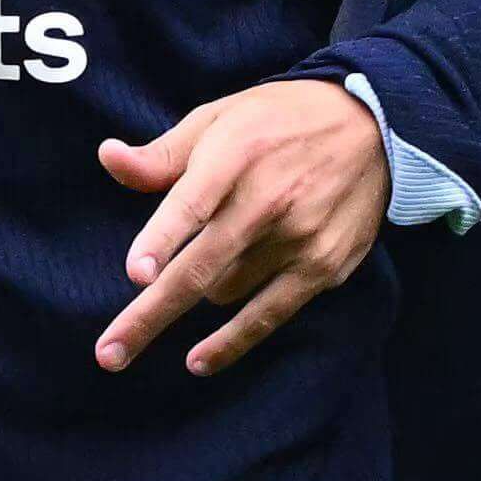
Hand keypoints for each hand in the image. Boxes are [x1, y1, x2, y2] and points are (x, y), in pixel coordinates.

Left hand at [95, 80, 390, 375]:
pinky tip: (199, 361)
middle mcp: (267, 201)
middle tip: (109, 354)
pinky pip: (266, 316)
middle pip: (200, 269)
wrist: (373, 128)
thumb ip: (163, 153)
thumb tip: (108, 158)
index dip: (163, 238)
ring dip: (201, 290)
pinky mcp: (323, 268)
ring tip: (217, 252)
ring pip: (223, 292)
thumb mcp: (219, 119)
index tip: (137, 275)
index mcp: (234, 155)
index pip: (192, 203)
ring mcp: (298, 239)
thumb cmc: (278, 122)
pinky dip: (231, 342)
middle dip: (150, 315)